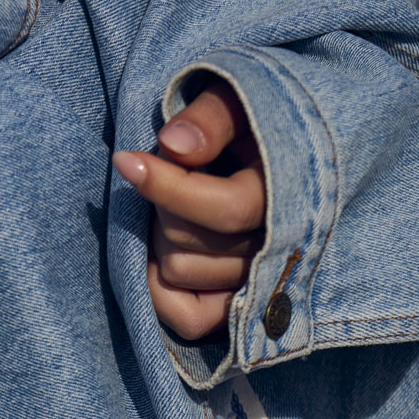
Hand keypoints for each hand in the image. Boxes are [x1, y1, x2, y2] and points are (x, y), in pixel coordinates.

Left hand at [112, 81, 265, 341]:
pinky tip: (161, 255)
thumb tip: (173, 146)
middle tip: (172, 176)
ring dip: (162, 240)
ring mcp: (261, 286)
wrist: (284, 153)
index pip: (227, 210)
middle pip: (189, 243)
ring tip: (178, 210)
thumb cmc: (255, 122)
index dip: (167, 187)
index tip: (125, 160)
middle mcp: (282, 250)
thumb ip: (212, 119)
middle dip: (164, 206)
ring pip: (181, 272)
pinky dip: (163, 292)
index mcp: (293, 196)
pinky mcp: (239, 310)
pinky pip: (190, 318)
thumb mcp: (240, 100)